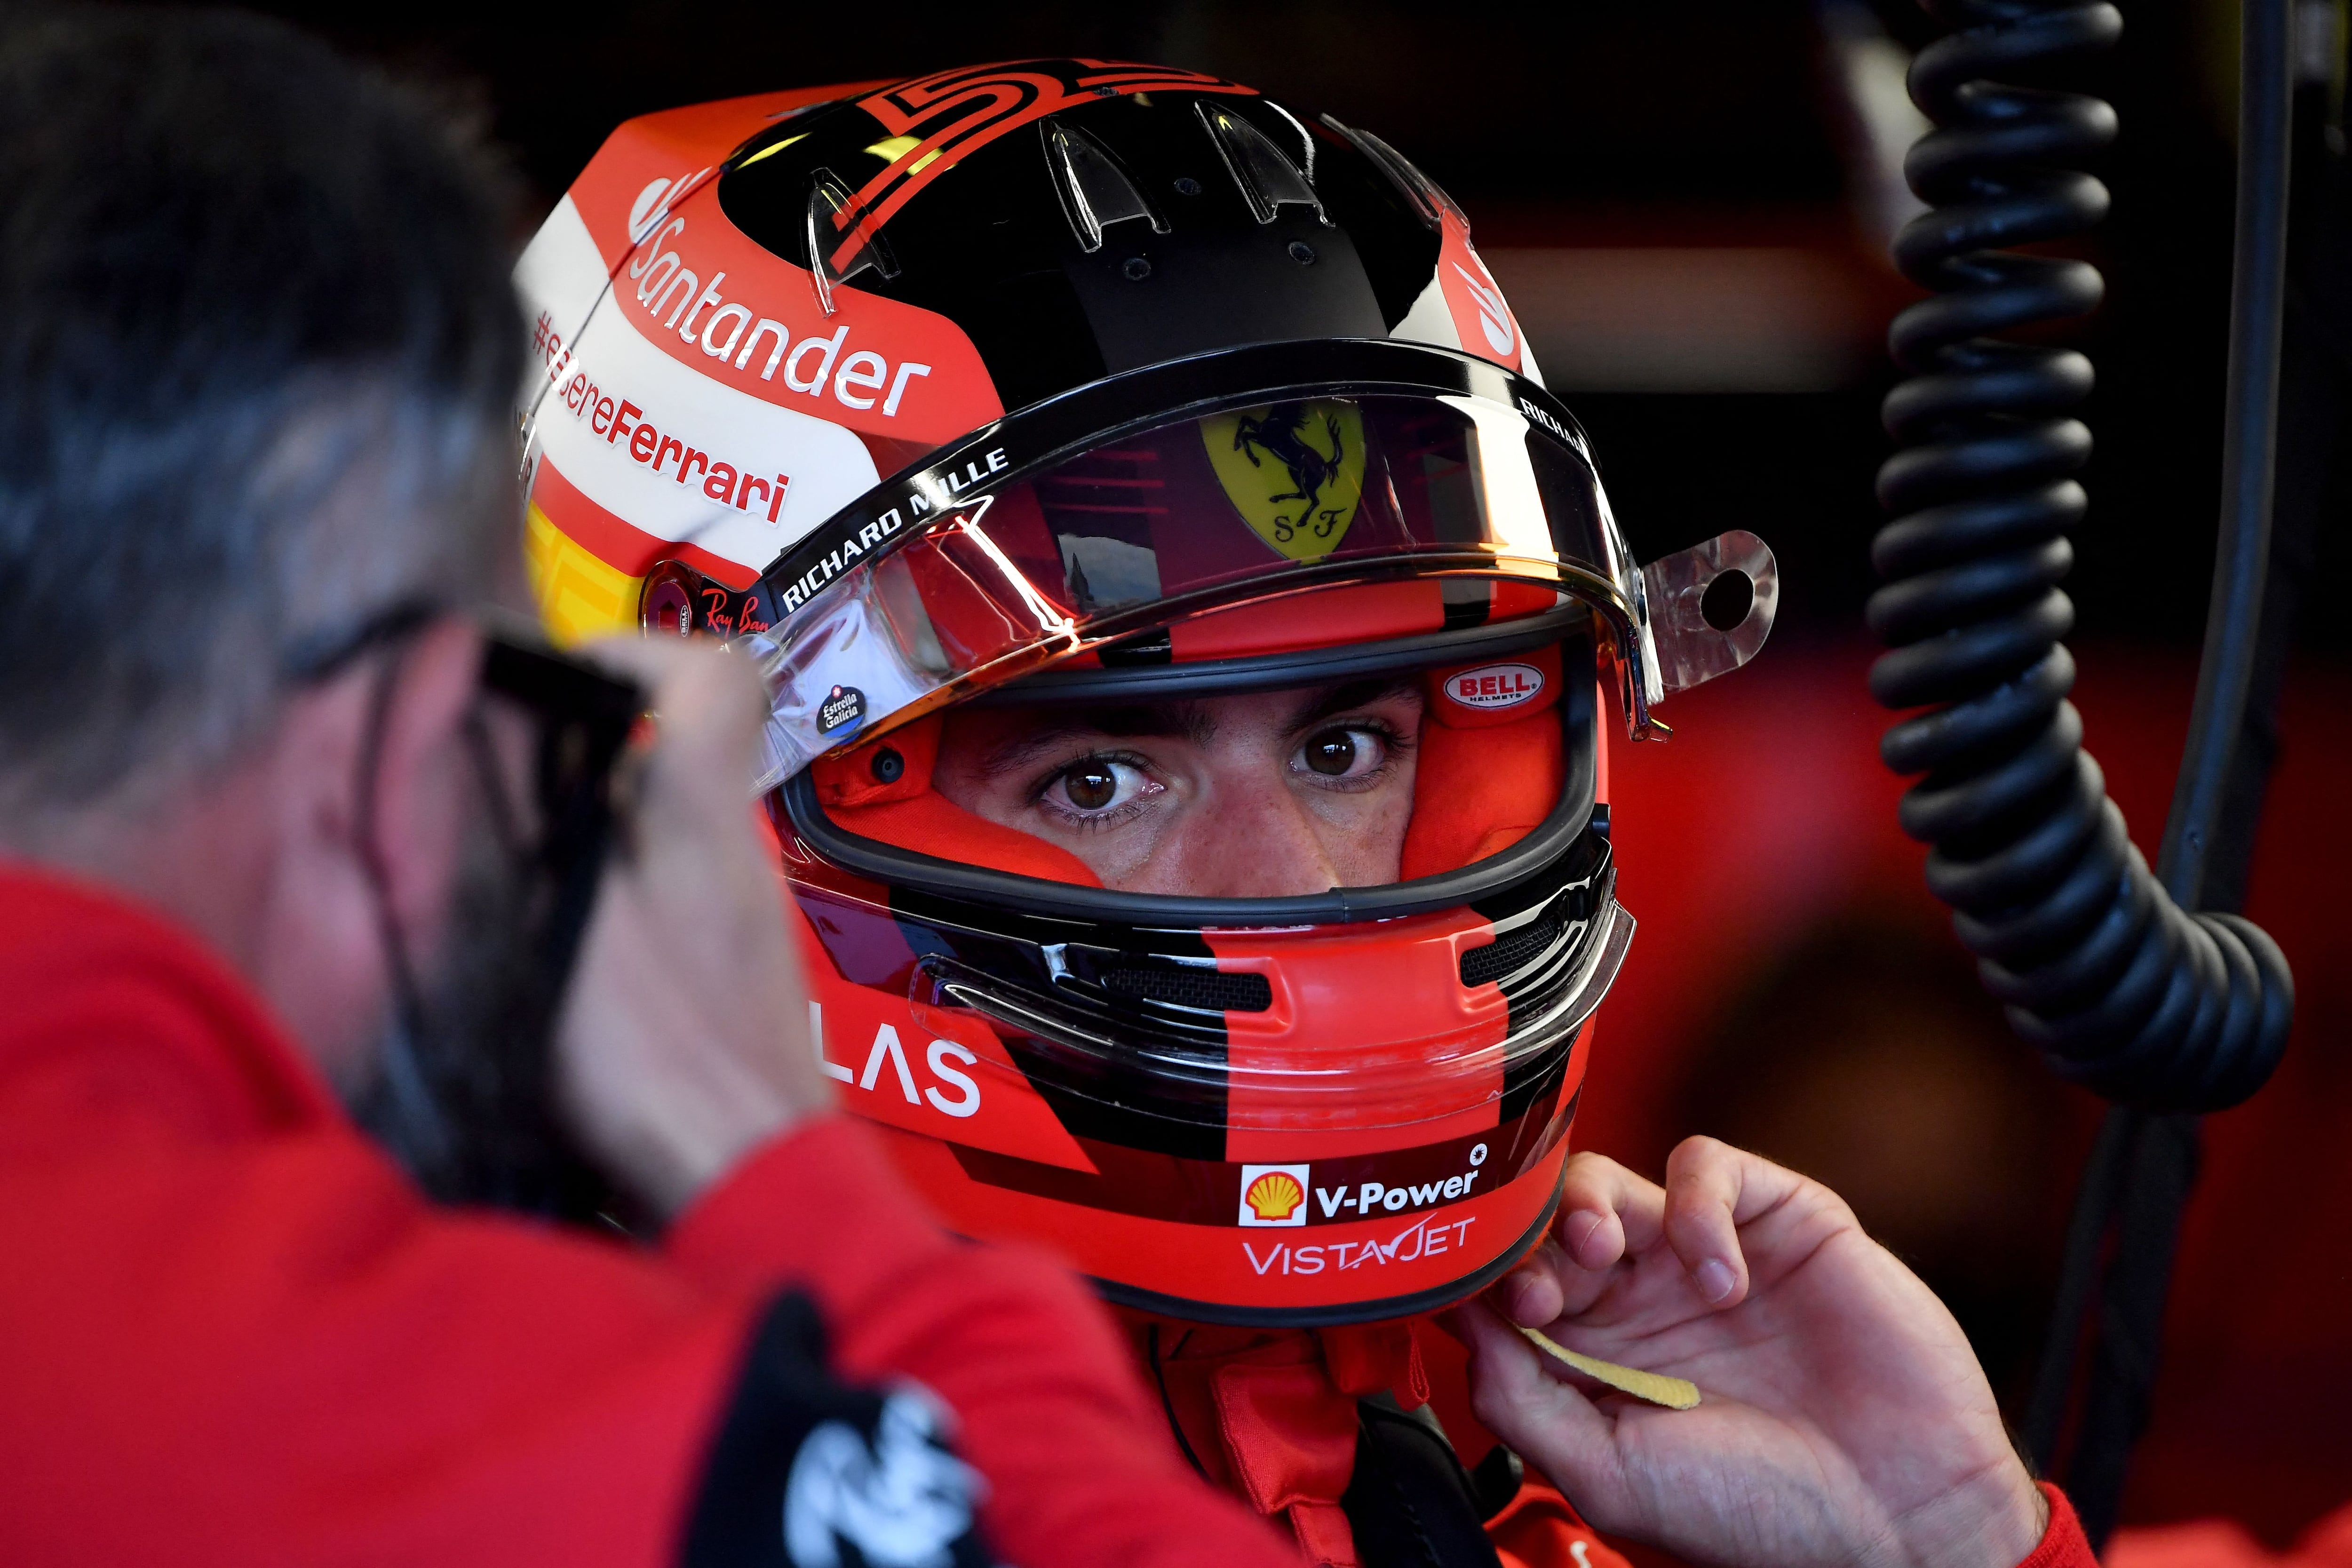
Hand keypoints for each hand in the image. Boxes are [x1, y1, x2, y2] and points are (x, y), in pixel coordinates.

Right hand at [554, 636, 831, 1218]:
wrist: (749, 1186)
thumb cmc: (665, 1062)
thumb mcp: (575, 918)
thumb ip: (536, 827)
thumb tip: (503, 739)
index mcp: (706, 816)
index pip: (716, 676)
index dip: (638, 653)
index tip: (563, 679)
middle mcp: (739, 858)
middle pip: (672, 760)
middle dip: (579, 765)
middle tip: (498, 800)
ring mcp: (740, 925)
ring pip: (658, 840)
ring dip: (584, 849)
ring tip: (506, 888)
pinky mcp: (726, 989)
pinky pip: (661, 913)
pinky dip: (605, 918)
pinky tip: (552, 967)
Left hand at [1460, 1138, 2044, 1567]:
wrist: (1899, 1517)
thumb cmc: (1761, 1515)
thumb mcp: (1610, 1475)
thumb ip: (1521, 1398)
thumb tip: (1461, 1318)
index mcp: (1594, 1362)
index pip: (1508, 1285)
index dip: (1488, 1279)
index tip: (1502, 1307)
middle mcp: (1639, 1303)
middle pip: (1542, 1224)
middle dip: (1528, 1241)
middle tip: (1549, 1290)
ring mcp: (1702, 1257)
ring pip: (1606, 1180)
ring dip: (1585, 1204)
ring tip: (1610, 1255)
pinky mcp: (1775, 1224)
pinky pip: (1706, 1163)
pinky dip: (1698, 1204)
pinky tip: (1723, 1280)